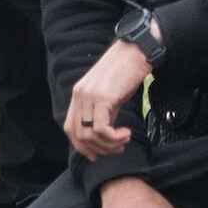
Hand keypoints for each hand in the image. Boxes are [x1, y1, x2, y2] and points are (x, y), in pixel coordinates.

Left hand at [62, 38, 155, 161]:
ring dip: (108, 145)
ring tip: (124, 140)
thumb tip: (103, 135)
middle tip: (117, 148)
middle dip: (98, 149)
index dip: (81, 146)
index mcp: (78, 95)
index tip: (98, 155)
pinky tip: (126, 134)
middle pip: (78, 135)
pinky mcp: (102, 97)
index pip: (70, 128)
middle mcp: (79, 95)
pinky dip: (113, 137)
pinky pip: (100, 128)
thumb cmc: (127, 73)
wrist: (136, 52)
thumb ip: (103, 113)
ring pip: (89, 135)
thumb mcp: (110, 95)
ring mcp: (89, 96)